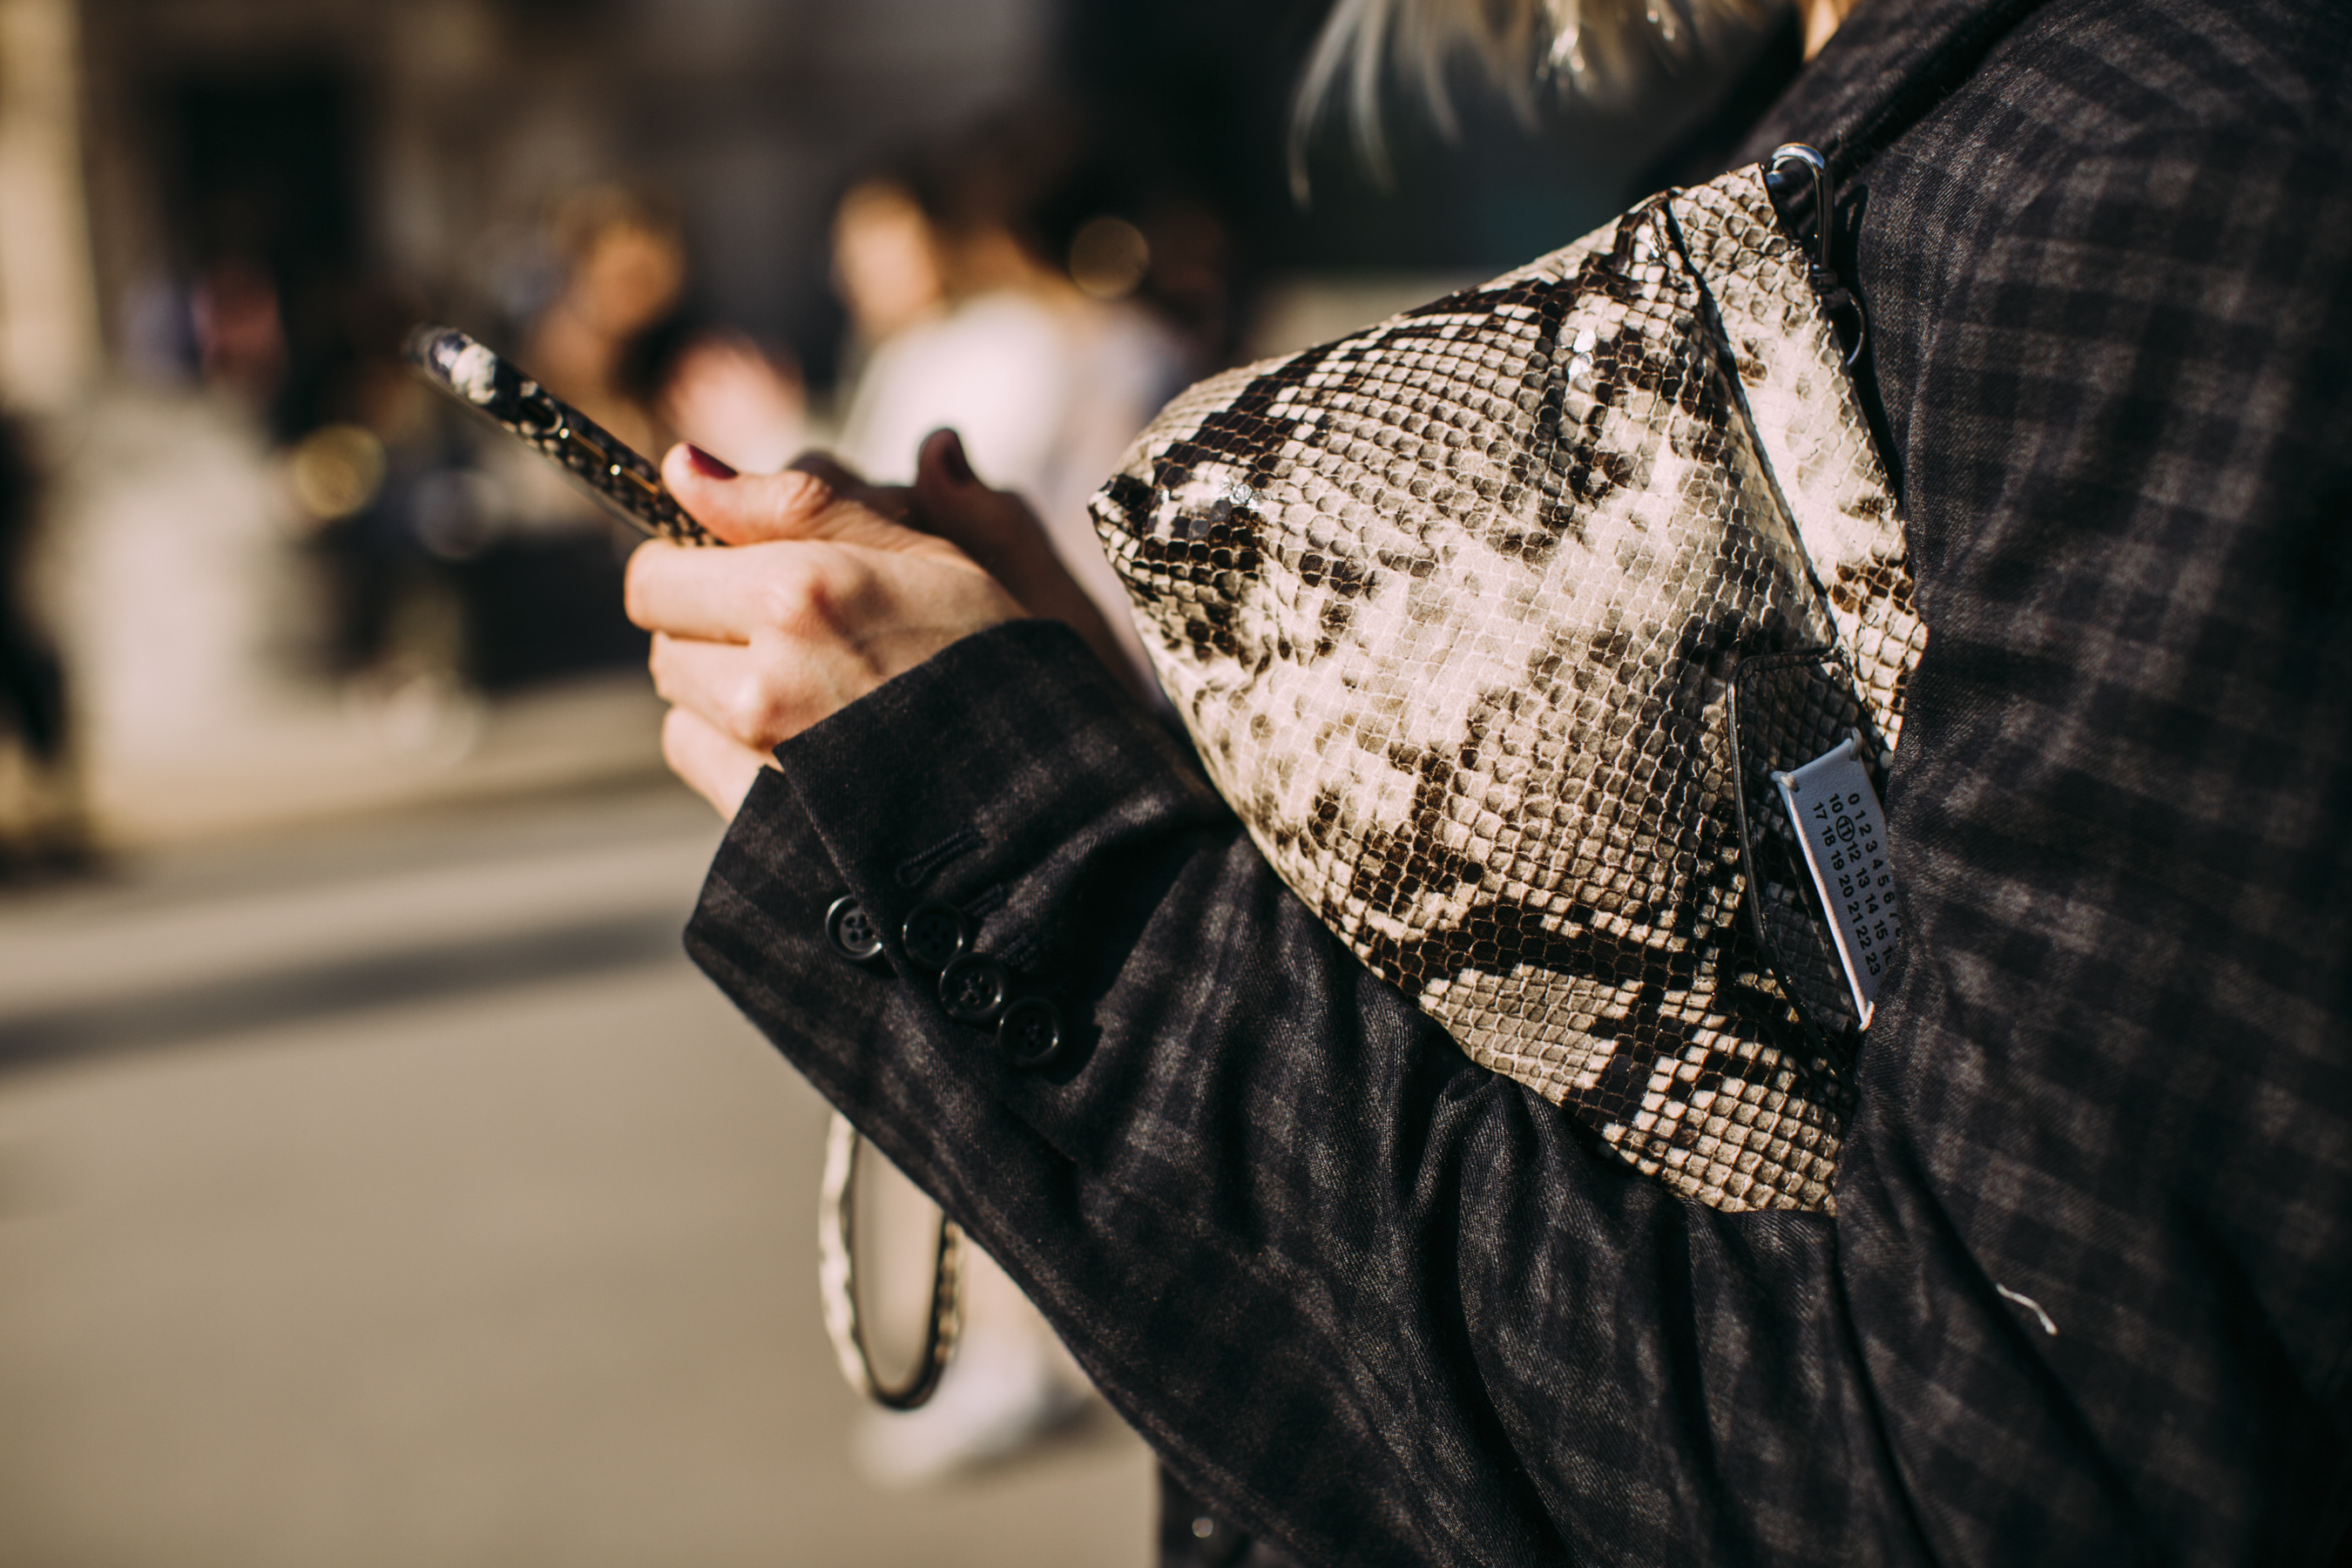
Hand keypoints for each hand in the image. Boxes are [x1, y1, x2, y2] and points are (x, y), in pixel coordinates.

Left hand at [627, 430, 1142, 819]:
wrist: (1043, 790)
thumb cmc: (996, 659)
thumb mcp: (923, 554)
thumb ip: (799, 501)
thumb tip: (680, 464)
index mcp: (796, 590)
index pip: (655, 571)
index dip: (691, 563)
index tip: (738, 570)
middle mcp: (761, 673)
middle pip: (663, 635)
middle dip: (710, 623)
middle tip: (792, 633)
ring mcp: (756, 751)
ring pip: (679, 697)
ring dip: (720, 686)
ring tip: (808, 691)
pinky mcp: (757, 812)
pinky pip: (694, 756)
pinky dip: (726, 745)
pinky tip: (798, 741)